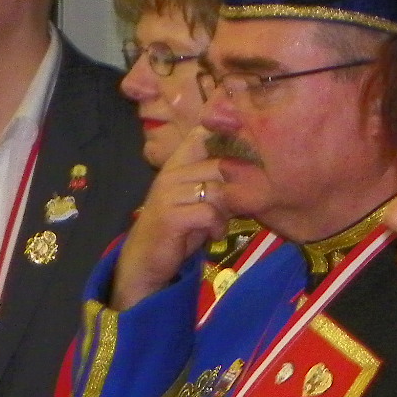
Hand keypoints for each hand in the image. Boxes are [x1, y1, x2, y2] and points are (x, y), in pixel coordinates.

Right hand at [110, 127, 229, 310]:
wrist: (145, 261)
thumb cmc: (177, 230)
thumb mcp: (197, 200)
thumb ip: (216, 181)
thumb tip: (252, 166)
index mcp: (176, 164)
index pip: (202, 134)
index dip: (227, 137)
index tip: (245, 153)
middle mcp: (170, 173)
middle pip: (219, 165)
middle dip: (235, 188)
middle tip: (235, 207)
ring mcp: (168, 193)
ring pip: (216, 190)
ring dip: (226, 211)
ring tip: (219, 224)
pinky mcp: (170, 216)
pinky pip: (209, 213)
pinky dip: (217, 226)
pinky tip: (212, 234)